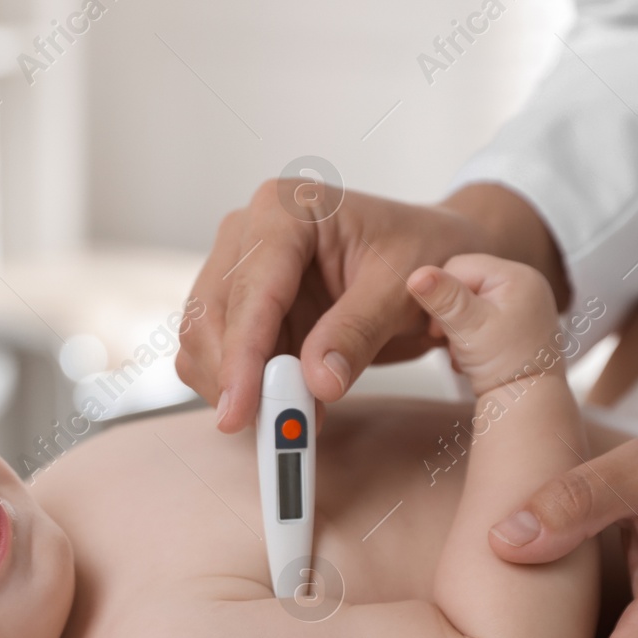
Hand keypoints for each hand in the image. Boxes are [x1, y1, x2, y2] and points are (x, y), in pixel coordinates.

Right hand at [176, 182, 567, 433]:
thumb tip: (317, 383)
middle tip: (275, 429)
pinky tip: (287, 405)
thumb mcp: (403, 289)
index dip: (241, 354)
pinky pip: (220, 357)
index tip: (240, 409)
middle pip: (210, 316)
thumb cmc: (422, 253)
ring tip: (293, 419)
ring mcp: (238, 269)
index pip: (251, 287)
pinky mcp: (241, 307)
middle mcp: (247, 233)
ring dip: (237, 389)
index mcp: (285, 208)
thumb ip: (357, 332)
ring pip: (204, 342)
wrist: (434, 259)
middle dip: (235, 378)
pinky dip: (245, 389)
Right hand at [404, 254, 561, 397]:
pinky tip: (472, 354)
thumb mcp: (468, 328)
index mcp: (518, 275)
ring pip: (470, 300)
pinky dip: (470, 333)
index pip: (459, 265)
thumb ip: (443, 299)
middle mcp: (525, 283)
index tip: (439, 329)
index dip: (440, 295)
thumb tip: (417, 274)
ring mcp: (524, 303)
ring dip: (457, 326)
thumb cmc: (504, 366)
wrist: (528, 404)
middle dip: (450, 313)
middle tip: (451, 341)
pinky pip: (482, 315)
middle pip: (464, 282)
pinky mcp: (518, 321)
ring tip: (465, 351)